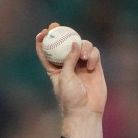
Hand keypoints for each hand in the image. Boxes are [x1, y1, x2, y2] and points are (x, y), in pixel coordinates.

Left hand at [36, 23, 106, 137]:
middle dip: (64, 34)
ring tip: (83, 58)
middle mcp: (68, 65)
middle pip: (65, 44)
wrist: (86, 111)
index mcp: (54, 69)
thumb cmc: (71, 98)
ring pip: (82, 46)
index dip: (43, 41)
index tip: (43, 32)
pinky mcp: (94, 66)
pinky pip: (94, 53)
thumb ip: (69, 60)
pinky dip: (92, 55)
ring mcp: (81, 65)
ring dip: (83, 47)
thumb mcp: (65, 77)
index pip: (46, 52)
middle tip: (61, 27)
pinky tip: (91, 66)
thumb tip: (74, 43)